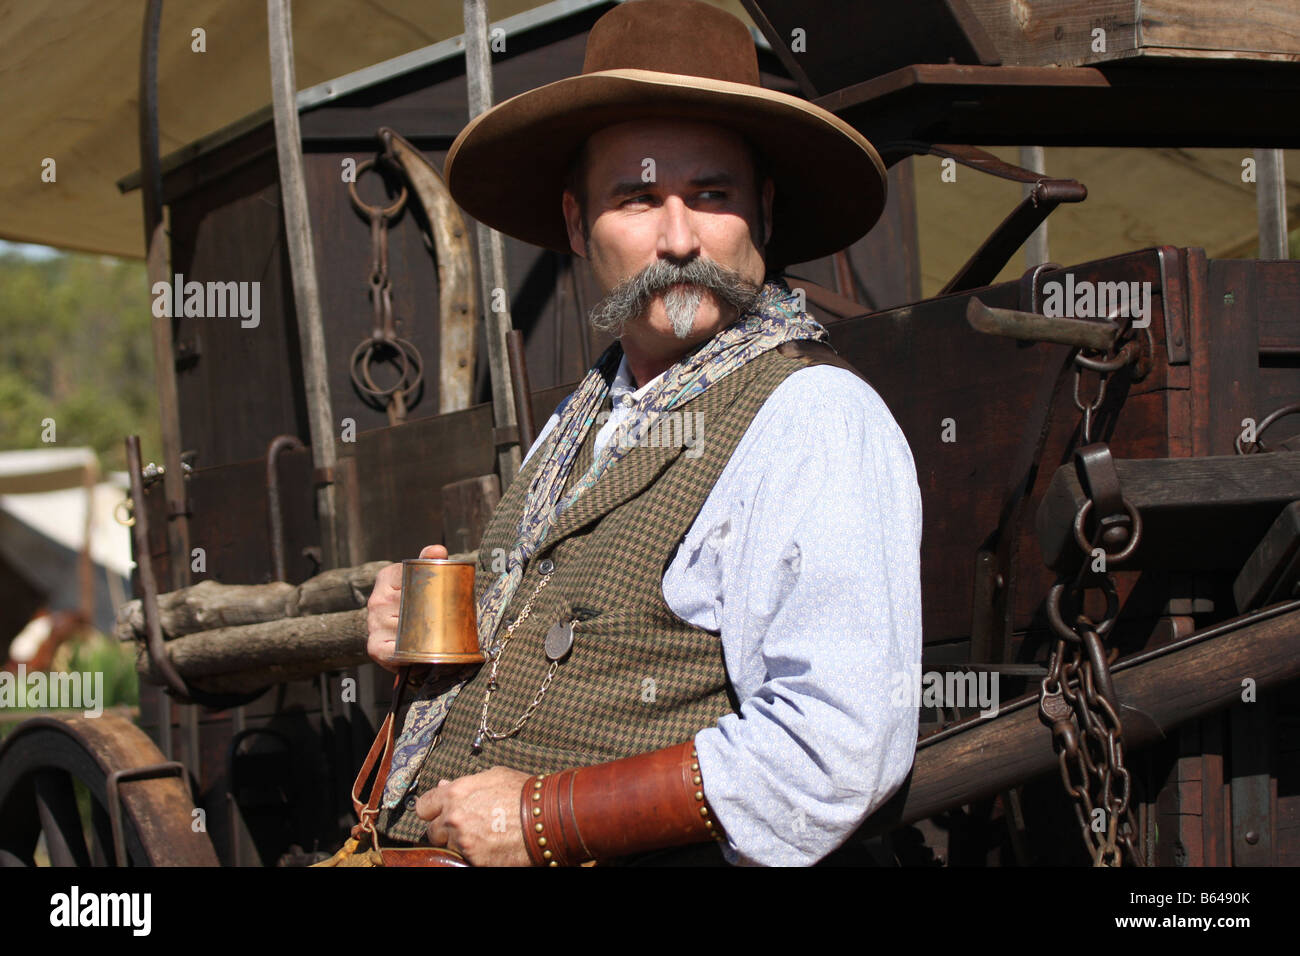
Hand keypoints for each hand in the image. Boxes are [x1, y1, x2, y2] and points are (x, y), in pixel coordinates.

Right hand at [366, 544, 444, 673]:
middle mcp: (376, 600)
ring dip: (425, 637)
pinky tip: (420, 654)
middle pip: (412, 606)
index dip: (431, 588)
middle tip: (446, 621)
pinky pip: (395, 652)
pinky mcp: (374, 647)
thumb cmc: (422, 603)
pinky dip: (410, 655)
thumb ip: (432, 562)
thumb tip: (438, 550)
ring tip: (435, 638)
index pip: (412, 576)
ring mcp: (373, 623)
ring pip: (408, 630)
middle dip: (432, 614)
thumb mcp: (428, 578)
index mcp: (387, 577)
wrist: (413, 637)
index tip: (442, 597)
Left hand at [417, 766, 532, 865]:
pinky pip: (463, 859)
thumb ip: (465, 783)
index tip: (439, 813)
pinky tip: (489, 848)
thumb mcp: (493, 776)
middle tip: (466, 828)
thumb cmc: (523, 793)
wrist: (547, 817)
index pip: (424, 806)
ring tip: (482, 838)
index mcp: (455, 793)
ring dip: (460, 844)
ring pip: (448, 848)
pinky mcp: (474, 860)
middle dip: (445, 830)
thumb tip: (444, 786)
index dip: (432, 810)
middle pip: (433, 831)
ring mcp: (463, 842)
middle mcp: (454, 818)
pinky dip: (473, 855)